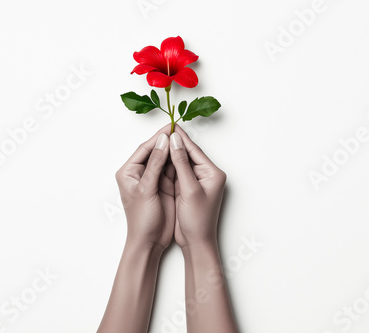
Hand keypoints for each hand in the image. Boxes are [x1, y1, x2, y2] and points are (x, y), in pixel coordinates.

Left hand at [115, 124, 174, 249]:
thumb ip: (154, 165)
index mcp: (129, 172)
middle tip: (181, 130)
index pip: (145, 149)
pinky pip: (172, 170)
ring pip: (165, 160)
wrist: (150, 241)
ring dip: (174, 151)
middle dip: (168, 142)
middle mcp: (140, 173)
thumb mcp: (147, 189)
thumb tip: (162, 142)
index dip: (158, 138)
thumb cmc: (142, 219)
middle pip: (155, 152)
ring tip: (186, 140)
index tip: (171, 128)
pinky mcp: (165, 186)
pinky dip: (179, 162)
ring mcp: (153, 179)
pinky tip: (187, 155)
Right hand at [169, 125, 226, 248]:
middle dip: (174, 144)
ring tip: (156, 142)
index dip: (180, 138)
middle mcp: (206, 175)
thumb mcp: (189, 189)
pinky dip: (168, 167)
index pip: (194, 150)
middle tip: (160, 131)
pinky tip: (158, 160)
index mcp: (212, 173)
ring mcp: (197, 182)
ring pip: (181, 163)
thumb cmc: (197, 220)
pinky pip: (177, 173)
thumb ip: (181, 164)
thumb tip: (175, 142)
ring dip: (170, 154)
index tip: (168, 126)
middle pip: (187, 154)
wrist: (196, 242)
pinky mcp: (188, 189)